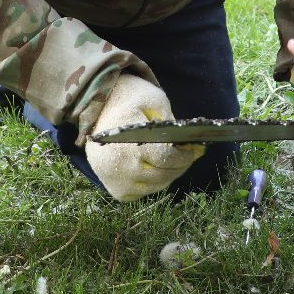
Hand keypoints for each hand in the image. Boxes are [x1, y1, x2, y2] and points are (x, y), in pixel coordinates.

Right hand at [84, 74, 204, 200]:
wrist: (98, 108)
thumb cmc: (129, 100)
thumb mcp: (153, 100)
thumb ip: (170, 123)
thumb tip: (191, 146)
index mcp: (126, 140)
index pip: (165, 158)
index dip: (185, 156)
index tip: (196, 149)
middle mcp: (117, 164)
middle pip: (162, 175)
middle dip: (180, 165)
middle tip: (189, 154)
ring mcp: (113, 179)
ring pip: (154, 187)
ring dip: (168, 175)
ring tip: (173, 160)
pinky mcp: (114, 188)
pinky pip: (141, 193)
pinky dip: (152, 184)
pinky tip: (155, 168)